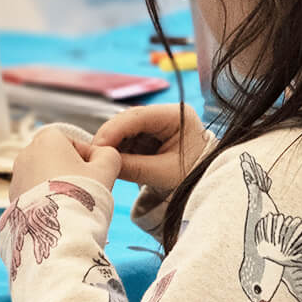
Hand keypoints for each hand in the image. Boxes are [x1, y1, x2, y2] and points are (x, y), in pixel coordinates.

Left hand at [9, 126, 119, 201]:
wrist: (58, 230)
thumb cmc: (81, 195)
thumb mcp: (106, 168)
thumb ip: (108, 154)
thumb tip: (103, 154)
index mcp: (48, 138)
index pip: (74, 142)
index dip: (89, 159)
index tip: (96, 175)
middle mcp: (27, 152)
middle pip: (57, 158)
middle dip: (72, 172)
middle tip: (86, 191)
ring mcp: (17, 174)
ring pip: (45, 175)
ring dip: (59, 185)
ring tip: (73, 204)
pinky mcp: (13, 194)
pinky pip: (35, 191)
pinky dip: (46, 198)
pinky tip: (59, 212)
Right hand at [91, 103, 207, 196]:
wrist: (208, 186)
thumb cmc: (193, 178)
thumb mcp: (164, 174)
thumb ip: (134, 167)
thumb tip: (103, 162)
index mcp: (176, 115)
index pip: (137, 116)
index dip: (113, 130)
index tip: (98, 146)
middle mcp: (165, 114)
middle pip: (127, 120)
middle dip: (109, 138)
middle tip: (93, 154)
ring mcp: (156, 124)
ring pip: (123, 130)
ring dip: (112, 145)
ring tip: (102, 161)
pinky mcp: (149, 135)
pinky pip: (127, 139)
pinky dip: (118, 150)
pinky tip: (111, 160)